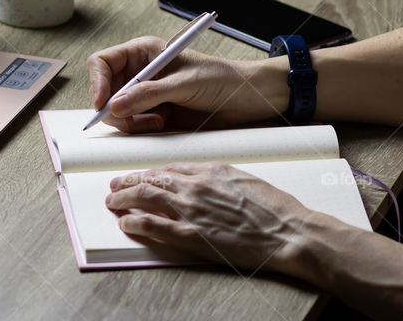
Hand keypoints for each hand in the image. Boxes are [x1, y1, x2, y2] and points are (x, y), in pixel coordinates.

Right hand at [86, 36, 286, 132]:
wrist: (248, 101)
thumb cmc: (221, 79)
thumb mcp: (183, 84)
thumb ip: (148, 94)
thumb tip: (116, 105)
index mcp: (143, 53)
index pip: (102, 62)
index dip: (97, 82)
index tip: (103, 103)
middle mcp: (140, 73)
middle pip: (105, 91)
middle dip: (115, 107)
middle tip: (131, 118)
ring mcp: (145, 95)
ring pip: (116, 111)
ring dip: (131, 121)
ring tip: (157, 121)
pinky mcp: (153, 114)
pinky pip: (132, 124)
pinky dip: (141, 128)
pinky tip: (162, 124)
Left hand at [106, 162, 311, 275]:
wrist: (289, 232)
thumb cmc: (275, 209)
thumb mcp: (245, 179)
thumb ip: (218, 177)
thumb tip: (202, 177)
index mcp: (210, 170)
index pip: (168, 167)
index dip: (148, 172)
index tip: (138, 175)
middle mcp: (195, 186)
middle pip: (151, 178)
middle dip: (128, 181)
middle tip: (115, 185)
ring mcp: (191, 210)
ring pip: (145, 197)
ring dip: (123, 198)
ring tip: (113, 202)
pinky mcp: (191, 234)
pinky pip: (152, 225)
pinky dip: (134, 222)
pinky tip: (125, 222)